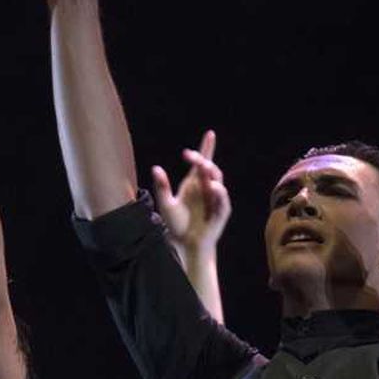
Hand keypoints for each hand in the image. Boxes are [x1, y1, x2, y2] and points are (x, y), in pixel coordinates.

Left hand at [151, 130, 230, 255]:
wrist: (184, 244)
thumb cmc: (176, 224)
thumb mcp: (165, 204)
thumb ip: (161, 187)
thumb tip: (155, 168)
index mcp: (194, 184)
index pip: (203, 162)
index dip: (207, 148)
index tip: (210, 134)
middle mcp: (206, 189)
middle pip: (209, 168)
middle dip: (203, 159)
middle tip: (191, 155)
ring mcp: (215, 200)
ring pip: (218, 181)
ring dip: (211, 172)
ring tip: (203, 165)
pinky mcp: (220, 212)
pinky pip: (222, 200)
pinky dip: (219, 193)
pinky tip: (213, 186)